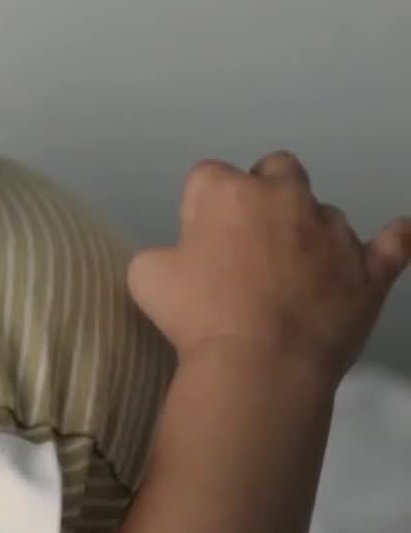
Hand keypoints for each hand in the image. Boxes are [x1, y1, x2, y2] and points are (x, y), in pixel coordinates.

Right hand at [128, 150, 410, 383]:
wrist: (259, 364)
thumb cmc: (196, 316)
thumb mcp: (146, 275)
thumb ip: (166, 250)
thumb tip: (185, 257)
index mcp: (227, 192)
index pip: (208, 176)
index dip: (200, 207)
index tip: (197, 242)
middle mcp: (285, 197)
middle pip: (277, 169)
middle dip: (264, 192)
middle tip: (250, 240)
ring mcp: (334, 231)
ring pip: (325, 213)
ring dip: (309, 233)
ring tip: (294, 277)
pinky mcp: (370, 267)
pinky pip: (394, 243)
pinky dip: (393, 241)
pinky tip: (397, 237)